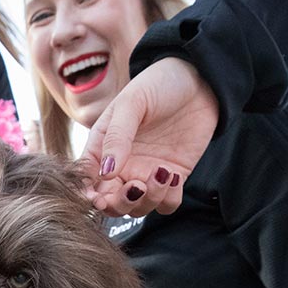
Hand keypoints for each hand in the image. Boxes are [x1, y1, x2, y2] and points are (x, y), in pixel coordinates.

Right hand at [80, 57, 218, 216]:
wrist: (199, 79)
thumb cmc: (157, 84)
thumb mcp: (131, 105)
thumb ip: (117, 137)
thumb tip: (105, 173)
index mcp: (102, 149)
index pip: (87, 181)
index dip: (89, 196)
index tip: (98, 198)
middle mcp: (121, 167)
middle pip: (111, 203)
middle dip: (119, 204)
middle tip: (135, 187)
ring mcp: (146, 174)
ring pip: (139, 208)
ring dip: (148, 200)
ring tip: (161, 173)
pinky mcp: (173, 179)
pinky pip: (166, 204)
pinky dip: (168, 198)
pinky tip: (174, 175)